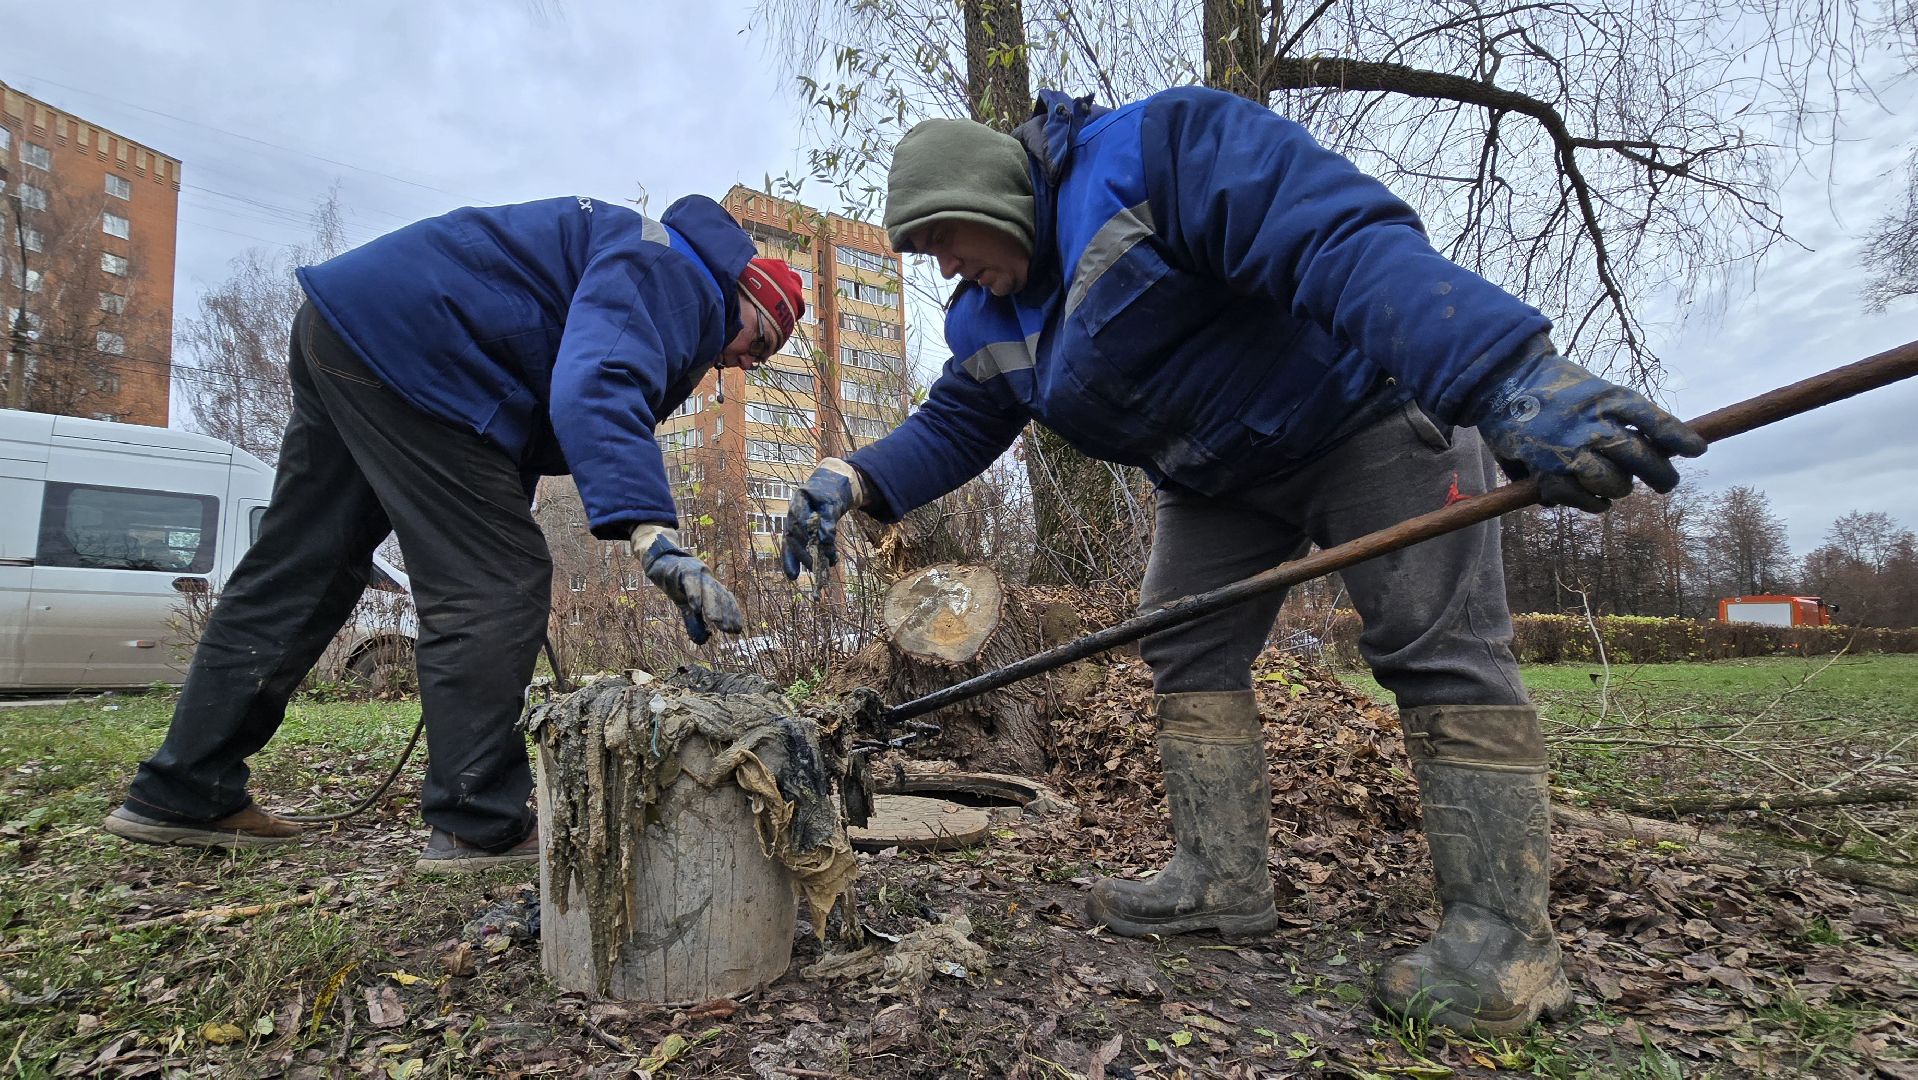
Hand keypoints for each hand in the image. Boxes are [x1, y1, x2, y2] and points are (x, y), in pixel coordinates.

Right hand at [633, 527, 742, 644]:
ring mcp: (696, 573)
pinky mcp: (683, 570)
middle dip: (726, 613)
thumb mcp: (686, 606)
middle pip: (720, 596)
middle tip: (730, 629)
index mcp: (712, 587)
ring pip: (707, 589)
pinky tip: (696, 607)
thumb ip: (694, 622)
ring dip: (712, 606)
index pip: (726, 601)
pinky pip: (690, 582)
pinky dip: (693, 594)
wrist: (660, 562)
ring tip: (716, 621)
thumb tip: (703, 641)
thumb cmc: (677, 585)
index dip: (732, 615)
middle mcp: (708, 580)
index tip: (737, 630)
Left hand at [781, 459, 864, 593]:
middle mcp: (795, 512)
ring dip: (816, 544)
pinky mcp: (825, 501)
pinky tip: (830, 542)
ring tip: (826, 560)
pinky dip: (827, 530)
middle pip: (795, 535)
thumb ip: (809, 548)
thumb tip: (798, 575)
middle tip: (813, 568)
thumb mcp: (813, 529)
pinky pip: (825, 517)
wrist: (832, 485)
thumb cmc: (819, 510)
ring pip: (808, 527)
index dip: (789, 559)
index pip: (787, 543)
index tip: (793, 577)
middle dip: (804, 553)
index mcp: (791, 521)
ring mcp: (809, 505)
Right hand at [1473, 343, 1705, 511]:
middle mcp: (1593, 423)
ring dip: (1620, 489)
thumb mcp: (1593, 390)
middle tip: (1666, 483)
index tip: (1697, 451)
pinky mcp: (1546, 469)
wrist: (1504, 378)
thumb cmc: (1555, 387)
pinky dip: (1593, 504)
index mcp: (1609, 398)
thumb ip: (1617, 416)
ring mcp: (1569, 448)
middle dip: (1660, 475)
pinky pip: (1580, 498)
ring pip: (1613, 482)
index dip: (1679, 439)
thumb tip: (1654, 447)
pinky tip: (1599, 502)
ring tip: (1618, 488)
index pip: (1655, 422)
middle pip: (1640, 458)